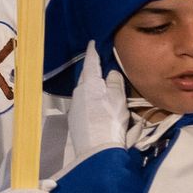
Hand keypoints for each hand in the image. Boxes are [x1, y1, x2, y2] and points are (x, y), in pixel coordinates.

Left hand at [69, 41, 126, 158]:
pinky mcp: (75, 121)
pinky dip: (91, 100)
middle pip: (86, 78)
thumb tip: (110, 72)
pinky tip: (97, 105)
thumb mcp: (117, 98)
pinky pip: (84, 104)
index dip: (93, 52)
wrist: (97, 149)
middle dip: (92, 70)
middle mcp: (78, 94)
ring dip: (92, 87)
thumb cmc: (110, 120)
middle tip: (99, 63)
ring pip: (84, 92)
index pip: (90, 63)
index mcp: (88, 84)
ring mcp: (75, 108)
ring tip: (101, 84)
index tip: (92, 43)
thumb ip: (114, 82)